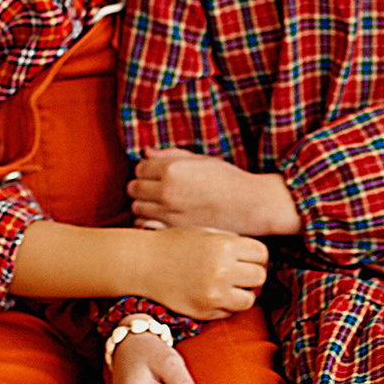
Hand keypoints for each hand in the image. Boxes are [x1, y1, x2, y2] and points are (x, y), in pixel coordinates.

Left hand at [130, 149, 300, 235]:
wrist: (249, 204)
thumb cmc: (228, 179)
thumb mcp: (201, 159)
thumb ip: (170, 155)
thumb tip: (145, 153)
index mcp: (172, 168)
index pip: (140, 168)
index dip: (147, 171)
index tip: (157, 176)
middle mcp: (166, 190)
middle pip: (134, 188)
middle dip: (142, 188)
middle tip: (157, 191)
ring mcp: (168, 212)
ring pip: (136, 208)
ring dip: (144, 206)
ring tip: (161, 206)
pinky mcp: (173, 230)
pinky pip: (144, 226)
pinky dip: (147, 222)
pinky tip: (161, 220)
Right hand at [137, 227, 265, 319]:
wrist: (143, 264)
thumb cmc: (174, 245)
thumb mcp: (205, 232)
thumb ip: (232, 242)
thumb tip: (258, 256)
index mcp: (224, 246)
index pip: (261, 254)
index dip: (255, 256)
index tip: (245, 257)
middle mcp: (222, 270)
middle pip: (259, 276)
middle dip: (251, 274)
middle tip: (238, 272)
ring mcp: (214, 294)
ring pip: (249, 299)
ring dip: (242, 293)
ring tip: (228, 286)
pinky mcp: (205, 311)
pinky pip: (230, 312)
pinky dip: (226, 305)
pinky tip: (212, 294)